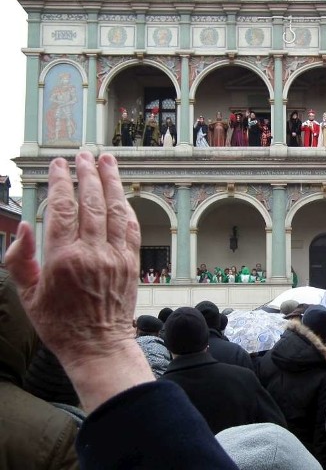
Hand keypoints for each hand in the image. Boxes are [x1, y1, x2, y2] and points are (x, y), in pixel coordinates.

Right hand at [6, 152, 153, 411]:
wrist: (99, 346)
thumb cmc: (60, 324)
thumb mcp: (27, 295)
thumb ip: (19, 260)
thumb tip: (23, 227)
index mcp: (63, 258)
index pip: (62, 207)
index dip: (61, 181)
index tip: (58, 165)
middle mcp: (92, 252)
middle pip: (91, 202)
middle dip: (87, 173)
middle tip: (83, 154)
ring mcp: (115, 256)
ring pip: (114, 209)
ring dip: (111, 182)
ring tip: (106, 160)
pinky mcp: (131, 263)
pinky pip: (130, 227)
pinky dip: (126, 207)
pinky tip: (122, 194)